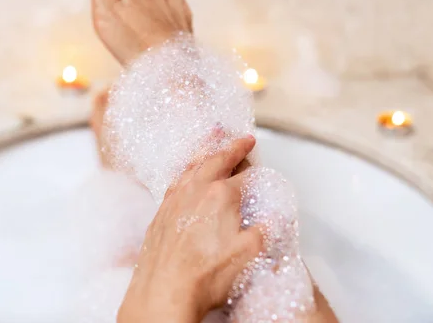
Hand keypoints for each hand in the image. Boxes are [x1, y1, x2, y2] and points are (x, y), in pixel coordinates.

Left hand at [117, 136, 262, 322]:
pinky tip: (185, 174)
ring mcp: (174, 200)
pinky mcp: (161, 212)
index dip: (255, 171)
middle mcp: (195, 191)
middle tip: (242, 140)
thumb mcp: (249, 255)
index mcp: (220, 196)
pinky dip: (185, 170)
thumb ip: (265, 231)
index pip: (244, 176)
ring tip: (212, 141)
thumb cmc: (202, 276)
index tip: (260, 167)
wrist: (164, 291)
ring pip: (192, 166)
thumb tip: (272, 219)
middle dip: (231, 147)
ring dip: (205, 151)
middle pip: (216, 160)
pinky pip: (174, 181)